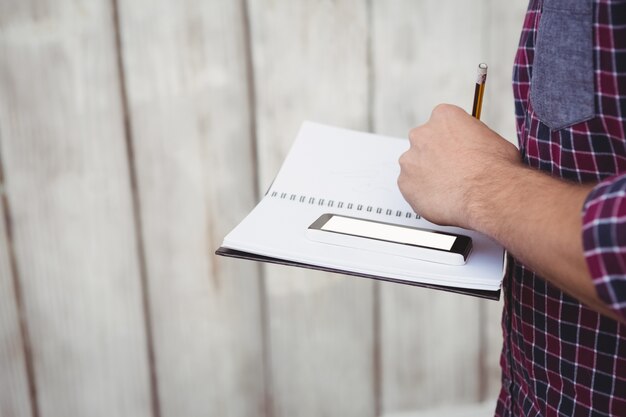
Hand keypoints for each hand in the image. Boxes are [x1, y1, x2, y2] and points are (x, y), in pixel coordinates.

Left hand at [398, 104, 520, 228]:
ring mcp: (410, 160)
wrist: (488, 193)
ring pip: (415, 167)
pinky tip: (441, 199)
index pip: (441, 124)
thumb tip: (477, 147)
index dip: (451, 140)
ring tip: (449, 188)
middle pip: (424, 144)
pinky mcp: (405, 183)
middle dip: (436, 157)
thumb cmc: (495, 167)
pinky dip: (423, 195)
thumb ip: (474, 138)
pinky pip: (411, 189)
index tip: (457, 151)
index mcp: (444, 117)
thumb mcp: (493, 139)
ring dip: (427, 176)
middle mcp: (422, 134)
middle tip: (452, 171)